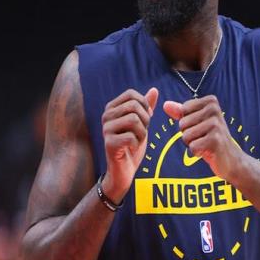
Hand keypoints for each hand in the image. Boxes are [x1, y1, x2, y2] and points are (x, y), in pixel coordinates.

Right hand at [102, 87, 157, 201]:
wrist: (123, 170)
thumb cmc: (132, 144)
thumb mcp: (141, 123)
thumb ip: (146, 106)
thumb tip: (154, 90)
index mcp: (112, 108)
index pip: (132, 94)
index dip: (144, 106)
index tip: (145, 119)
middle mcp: (106, 116)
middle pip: (134, 106)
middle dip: (145, 120)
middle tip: (141, 132)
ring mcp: (105, 129)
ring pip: (134, 120)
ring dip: (142, 133)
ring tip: (136, 140)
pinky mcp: (109, 143)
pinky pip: (132, 136)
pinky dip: (138, 144)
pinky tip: (132, 149)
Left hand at [163, 95, 243, 180]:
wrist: (231, 159)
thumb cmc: (212, 138)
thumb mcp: (196, 122)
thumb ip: (181, 112)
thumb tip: (166, 105)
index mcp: (211, 101)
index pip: (182, 111)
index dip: (187, 123)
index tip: (202, 127)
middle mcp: (214, 110)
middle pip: (182, 123)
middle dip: (189, 134)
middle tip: (204, 137)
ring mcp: (216, 124)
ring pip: (186, 135)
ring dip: (193, 144)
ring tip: (206, 144)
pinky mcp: (215, 140)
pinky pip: (192, 147)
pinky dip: (197, 152)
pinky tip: (209, 151)